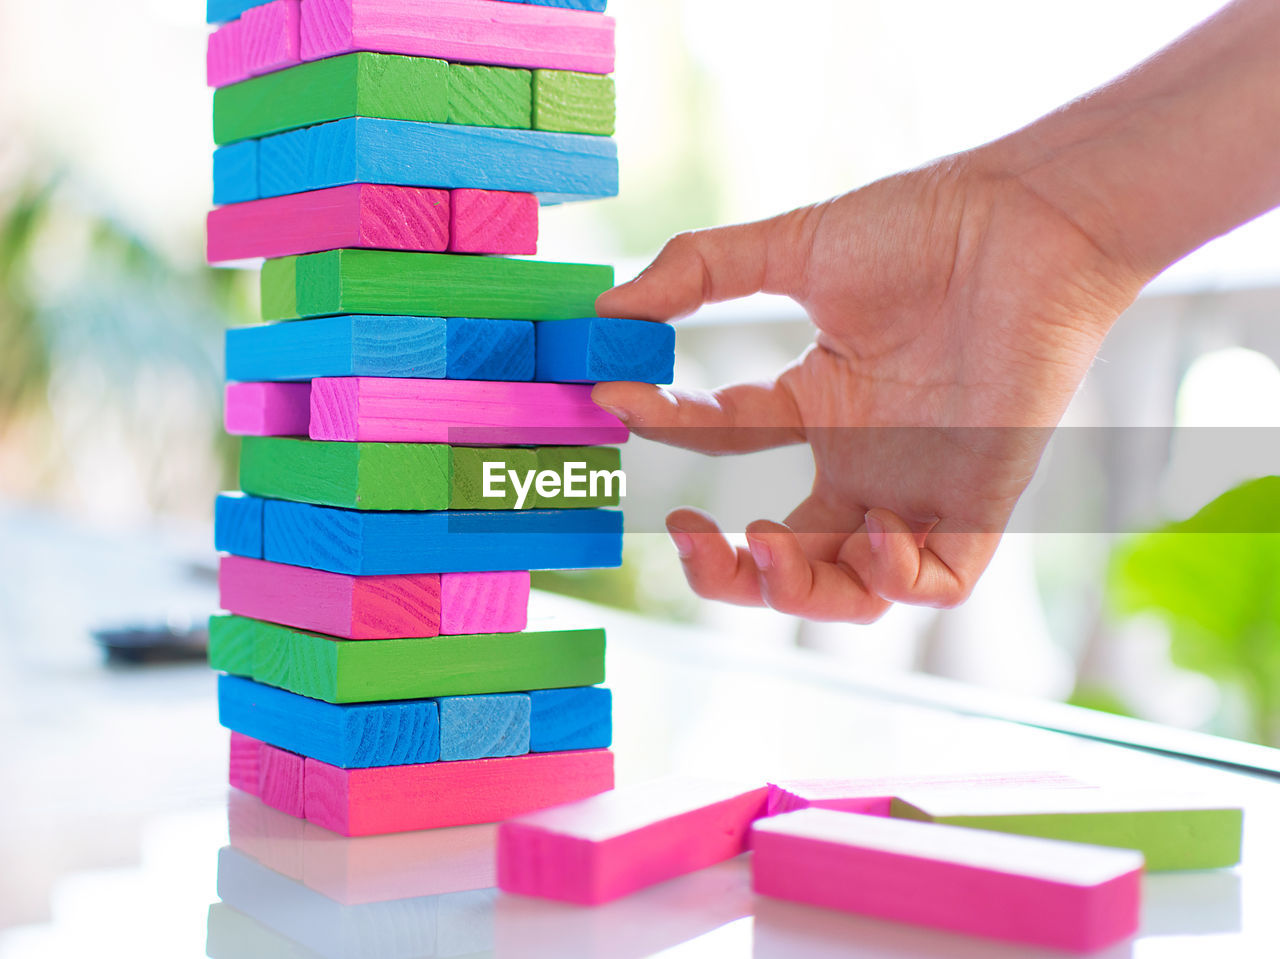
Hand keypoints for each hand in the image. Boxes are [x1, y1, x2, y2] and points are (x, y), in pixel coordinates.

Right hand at [593, 152, 1148, 621]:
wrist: (1029, 216)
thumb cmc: (926, 225)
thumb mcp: (794, 249)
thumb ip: (701, 271)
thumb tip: (610, 309)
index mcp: (821, 404)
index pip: (726, 440)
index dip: (668, 426)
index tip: (621, 397)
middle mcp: (865, 459)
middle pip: (786, 557)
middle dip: (728, 571)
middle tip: (691, 540)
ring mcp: (920, 484)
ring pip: (856, 592)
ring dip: (801, 592)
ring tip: (766, 544)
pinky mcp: (981, 498)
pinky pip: (941, 581)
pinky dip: (900, 580)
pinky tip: (875, 529)